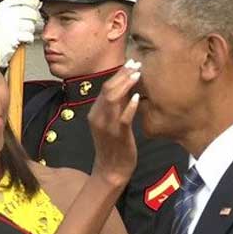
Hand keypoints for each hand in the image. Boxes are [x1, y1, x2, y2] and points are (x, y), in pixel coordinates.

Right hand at [0, 0, 41, 66]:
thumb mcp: (2, 15)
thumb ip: (17, 7)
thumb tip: (36, 3)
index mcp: (2, 7)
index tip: (36, 3)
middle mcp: (5, 15)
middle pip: (29, 11)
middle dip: (34, 18)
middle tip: (31, 22)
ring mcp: (9, 27)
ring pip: (31, 24)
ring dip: (30, 30)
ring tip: (23, 32)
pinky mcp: (14, 38)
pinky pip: (29, 36)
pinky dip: (28, 40)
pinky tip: (23, 39)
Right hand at [88, 62, 140, 187]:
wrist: (111, 170)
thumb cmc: (114, 145)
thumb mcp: (111, 122)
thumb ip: (116, 107)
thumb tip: (126, 88)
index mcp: (95, 112)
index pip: (105, 88)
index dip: (118, 74)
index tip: (130, 63)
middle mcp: (98, 117)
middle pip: (108, 89)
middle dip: (122, 74)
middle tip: (135, 63)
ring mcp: (107, 126)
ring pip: (113, 99)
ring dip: (125, 85)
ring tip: (137, 74)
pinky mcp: (118, 135)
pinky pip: (123, 118)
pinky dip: (129, 106)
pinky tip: (136, 97)